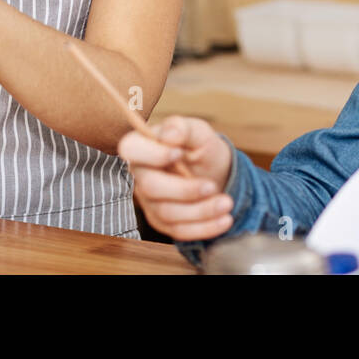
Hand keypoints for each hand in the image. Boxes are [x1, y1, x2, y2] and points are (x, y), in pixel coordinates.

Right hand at [117, 115, 234, 240]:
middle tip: (212, 186)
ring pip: (167, 213)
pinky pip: (179, 231)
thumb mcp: (198, 132)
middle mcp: (141, 175)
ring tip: (227, 203)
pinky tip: (224, 220)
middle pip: (150, 187)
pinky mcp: (163, 222)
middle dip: (184, 190)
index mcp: (143, 146)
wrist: (217, 173)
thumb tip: (170, 135)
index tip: (179, 153)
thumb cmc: (202, 148)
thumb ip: (183, 128)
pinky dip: (205, 227)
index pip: (131, 149)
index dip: (152, 154)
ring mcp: (150, 201)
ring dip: (201, 211)